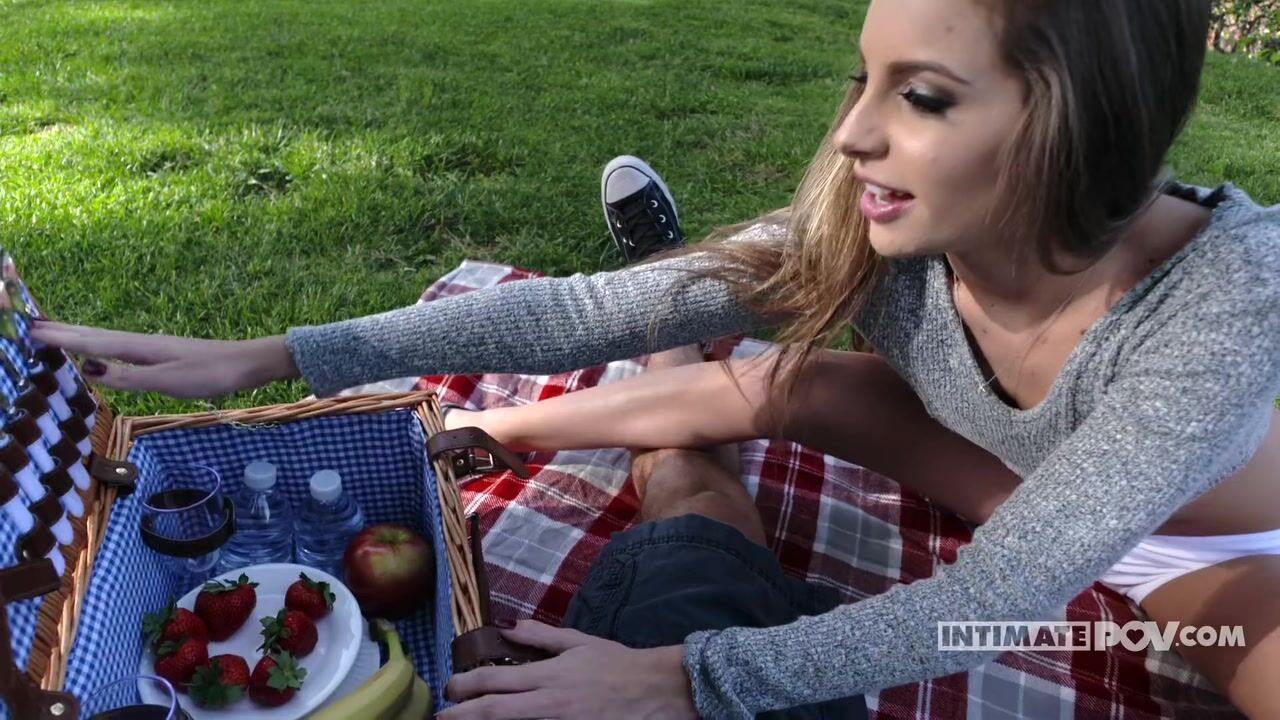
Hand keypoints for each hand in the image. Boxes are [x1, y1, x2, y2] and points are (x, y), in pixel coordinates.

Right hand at [31, 321, 297, 397]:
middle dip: (64, 332)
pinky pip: (120, 347)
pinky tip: (101, 351)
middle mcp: (142, 342)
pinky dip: (100, 345)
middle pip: (95, 335)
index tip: (30, 332)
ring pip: (107, 339)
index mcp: (139, 347)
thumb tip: (87, 367)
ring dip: (79, 336)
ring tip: (55, 333)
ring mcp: (152, 346)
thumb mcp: (168, 381)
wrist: (247, 363)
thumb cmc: (211, 374)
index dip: (61, 340)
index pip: (91, 343)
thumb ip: (128, 376)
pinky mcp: (162, 353)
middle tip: (31, 327)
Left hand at [440, 620, 697, 719]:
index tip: (450, 688)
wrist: (654, 691)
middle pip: (495, 713)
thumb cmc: (617, 665)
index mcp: (550, 675)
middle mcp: (550, 703)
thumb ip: (541, 635)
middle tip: (441, 715)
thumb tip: (505, 625)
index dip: (466, 686)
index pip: (496, 681)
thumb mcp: (579, 642)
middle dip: (462, 715)